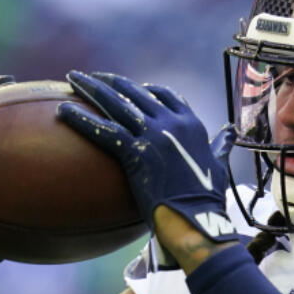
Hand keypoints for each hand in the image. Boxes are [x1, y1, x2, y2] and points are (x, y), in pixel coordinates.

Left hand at [57, 71, 238, 244]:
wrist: (197, 217)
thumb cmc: (208, 197)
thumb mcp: (218, 164)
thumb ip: (220, 145)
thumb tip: (230, 132)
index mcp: (191, 123)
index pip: (165, 94)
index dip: (145, 89)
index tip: (130, 87)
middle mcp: (171, 122)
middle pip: (134, 92)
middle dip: (110, 81)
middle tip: (90, 76)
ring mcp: (153, 135)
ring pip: (116, 104)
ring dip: (91, 88)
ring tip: (73, 79)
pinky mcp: (135, 153)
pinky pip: (102, 130)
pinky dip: (81, 119)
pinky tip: (63, 110)